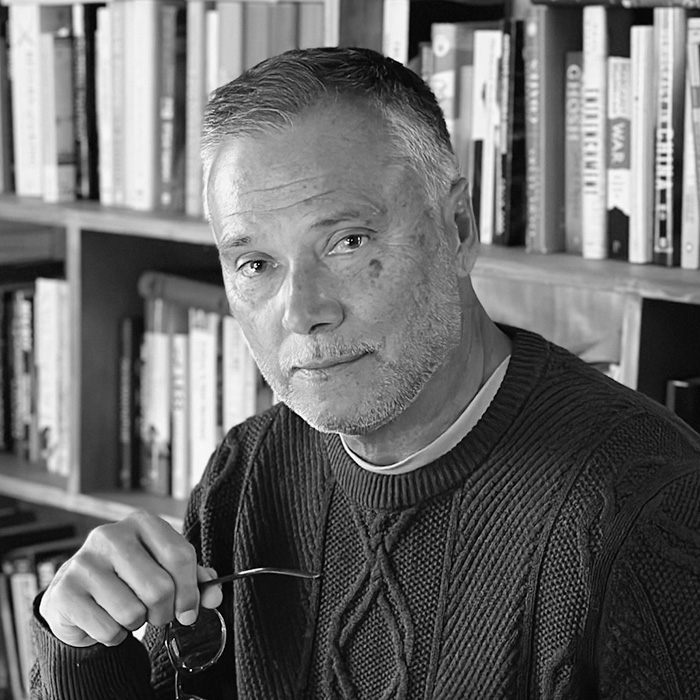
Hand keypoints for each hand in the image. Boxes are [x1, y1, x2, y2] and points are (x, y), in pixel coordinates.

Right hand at [39, 510, 222, 647]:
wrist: (77, 595)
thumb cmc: (129, 579)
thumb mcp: (164, 570)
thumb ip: (194, 581)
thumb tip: (214, 596)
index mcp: (142, 523)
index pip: (180, 555)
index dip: (191, 590)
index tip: (189, 611)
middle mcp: (110, 535)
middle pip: (159, 588)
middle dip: (164, 612)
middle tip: (157, 614)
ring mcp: (84, 562)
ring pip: (132, 612)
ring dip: (136, 623)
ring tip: (128, 612)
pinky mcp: (66, 591)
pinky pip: (108, 629)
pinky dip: (114, 635)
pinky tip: (106, 620)